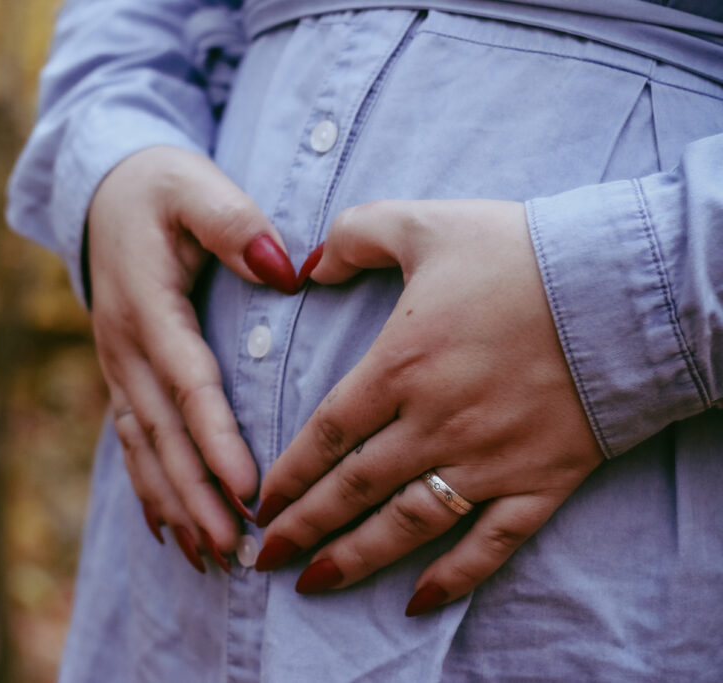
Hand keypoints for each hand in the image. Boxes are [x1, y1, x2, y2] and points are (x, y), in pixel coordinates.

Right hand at [88, 146, 311, 571]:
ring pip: (144, 448)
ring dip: (174, 504)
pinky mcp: (122, 375)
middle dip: (196, 494)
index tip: (248, 488)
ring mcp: (117, 366)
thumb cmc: (160, 186)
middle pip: (163, 433)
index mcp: (148, 306)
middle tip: (233, 550)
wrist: (102, 192)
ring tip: (208, 558)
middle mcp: (125, 347)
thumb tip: (284, 269)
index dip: (215, 438)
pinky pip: (133, 442)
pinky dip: (150, 488)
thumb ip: (235, 224)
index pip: (186, 382)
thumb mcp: (195, 186)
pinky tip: (168, 529)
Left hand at [253, 199, 603, 611]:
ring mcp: (489, 459)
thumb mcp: (424, 223)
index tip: (260, 502)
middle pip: (354, 489)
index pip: (326, 434)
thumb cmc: (521, 251)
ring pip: (409, 525)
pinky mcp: (541, 481)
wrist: (626, 284)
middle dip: (305, 527)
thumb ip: (355, 235)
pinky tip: (417, 602)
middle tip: (266, 560)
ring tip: (315, 584)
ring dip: (357, 558)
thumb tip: (310, 266)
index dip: (288, 474)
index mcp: (402, 366)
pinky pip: (491, 542)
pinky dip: (454, 577)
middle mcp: (436, 423)